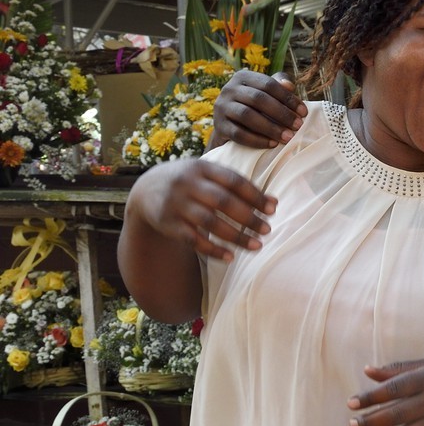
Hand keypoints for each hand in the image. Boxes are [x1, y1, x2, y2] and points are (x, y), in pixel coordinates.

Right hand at [129, 157, 274, 260]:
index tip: (272, 209)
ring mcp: (175, 203)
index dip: (255, 195)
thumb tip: (274, 202)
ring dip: (235, 236)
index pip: (233, 181)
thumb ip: (238, 186)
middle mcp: (187, 183)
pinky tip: (230, 257)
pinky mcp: (167, 223)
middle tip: (267, 230)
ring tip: (256, 246)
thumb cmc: (191, 183)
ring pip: (209, 222)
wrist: (146, 190)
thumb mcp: (209, 176)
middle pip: (222, 201)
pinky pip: (192, 240)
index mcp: (202, 167)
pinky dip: (213, 250)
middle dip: (248, 217)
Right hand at [211, 70, 305, 149]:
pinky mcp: (219, 126)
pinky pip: (239, 134)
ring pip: (247, 116)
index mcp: (243, 77)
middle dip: (281, 113)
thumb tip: (289, 85)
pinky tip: (272, 144)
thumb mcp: (267, 94)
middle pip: (258, 99)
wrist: (230, 126)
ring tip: (288, 137)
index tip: (304, 113)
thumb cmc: (256, 107)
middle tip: (298, 126)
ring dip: (271, 128)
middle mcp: (229, 89)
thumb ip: (279, 86)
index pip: (268, 84)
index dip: (288, 98)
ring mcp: (221, 107)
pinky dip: (258, 140)